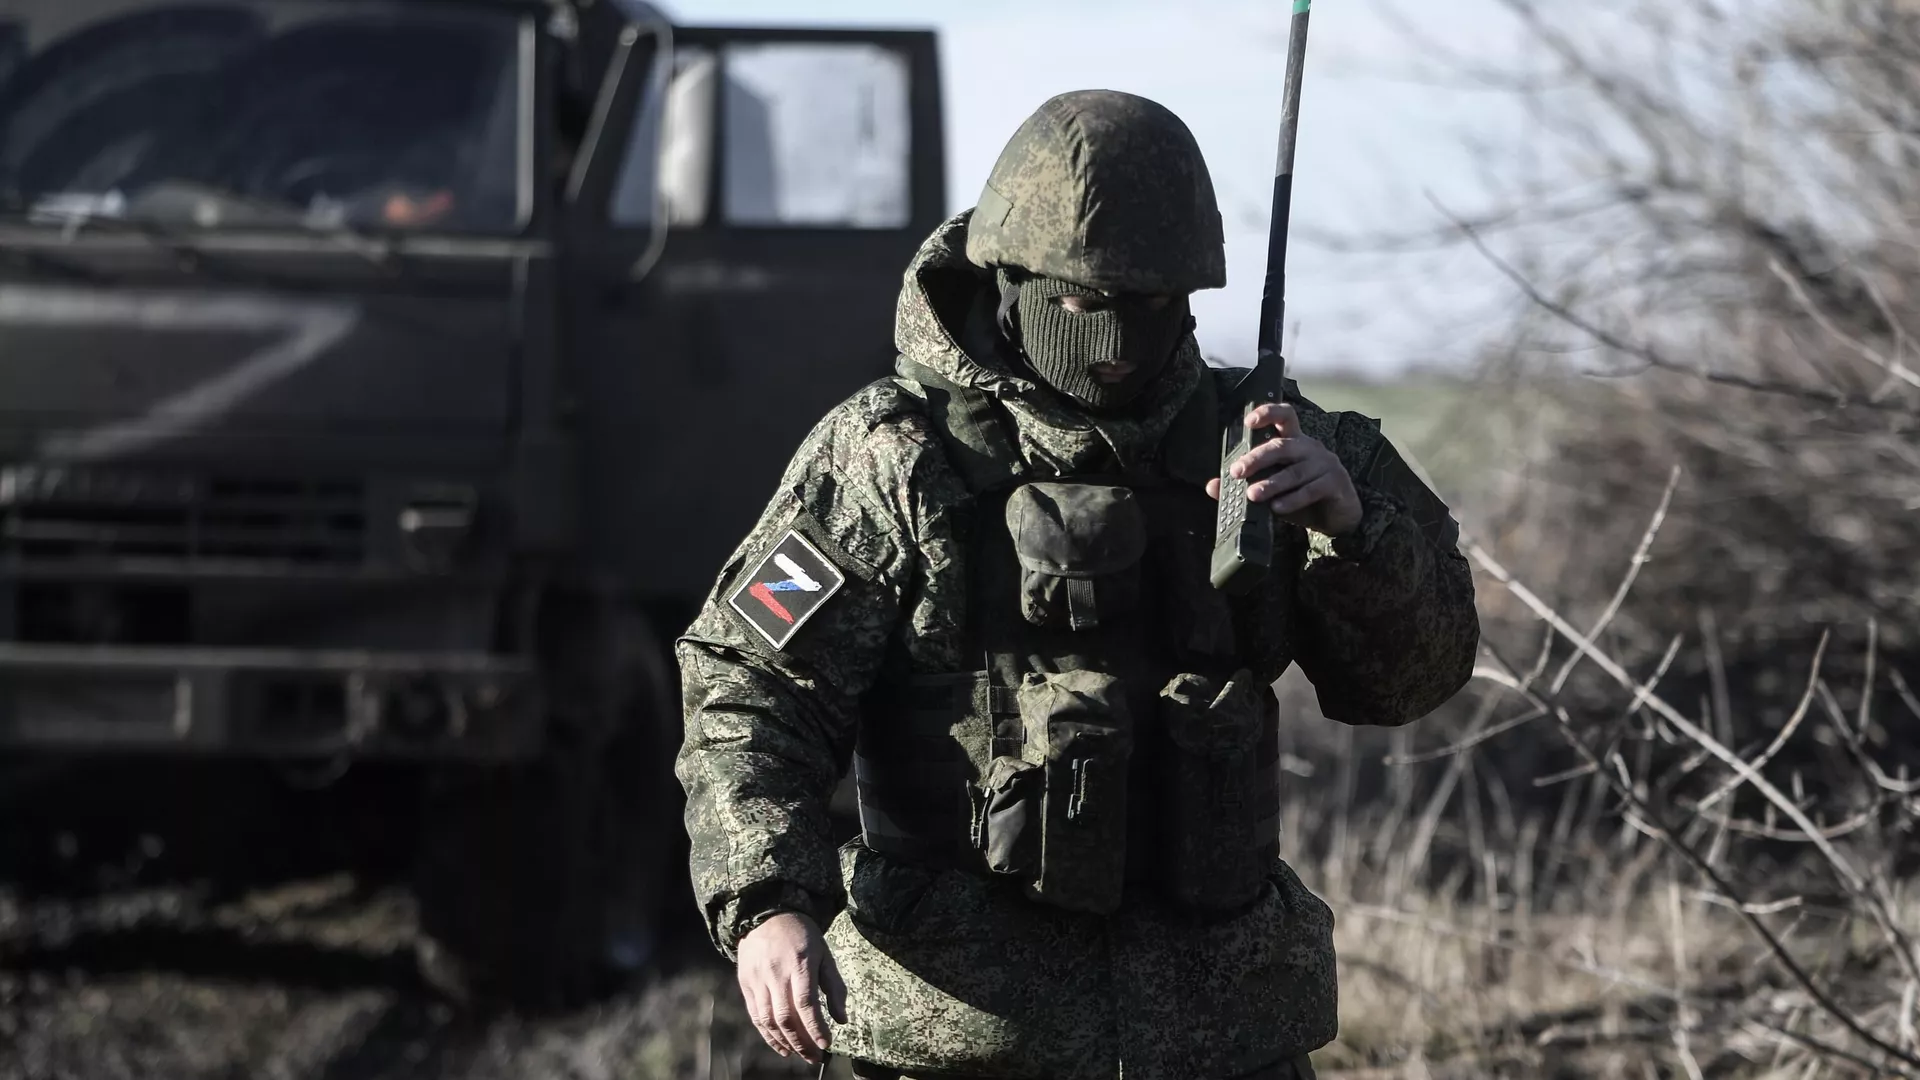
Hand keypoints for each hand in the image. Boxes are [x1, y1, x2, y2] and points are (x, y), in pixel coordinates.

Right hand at [737, 912, 846, 1063]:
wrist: (766, 914)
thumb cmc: (801, 935)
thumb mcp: (824, 954)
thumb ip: (834, 987)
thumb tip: (842, 1019)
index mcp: (799, 964)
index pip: (806, 1004)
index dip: (816, 1028)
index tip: (826, 1044)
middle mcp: (776, 973)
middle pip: (786, 1017)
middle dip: (801, 1042)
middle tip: (814, 1057)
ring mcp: (757, 979)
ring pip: (768, 1020)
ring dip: (784, 1042)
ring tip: (799, 1054)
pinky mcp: (745, 983)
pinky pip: (756, 1015)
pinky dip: (767, 1035)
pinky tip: (781, 1046)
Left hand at [1205, 402, 1362, 537]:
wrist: (1338, 516)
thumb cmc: (1303, 496)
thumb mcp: (1273, 490)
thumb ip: (1246, 484)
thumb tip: (1212, 486)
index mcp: (1294, 441)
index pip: (1285, 416)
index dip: (1268, 413)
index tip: (1249, 421)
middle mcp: (1310, 447)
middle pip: (1282, 445)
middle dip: (1257, 458)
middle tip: (1237, 471)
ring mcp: (1325, 464)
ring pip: (1295, 471)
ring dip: (1272, 483)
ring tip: (1253, 495)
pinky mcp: (1335, 483)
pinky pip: (1311, 489)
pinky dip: (1292, 499)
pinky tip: (1278, 508)